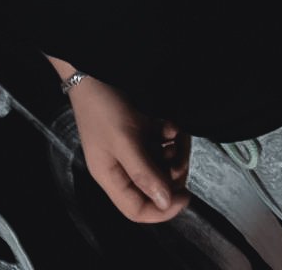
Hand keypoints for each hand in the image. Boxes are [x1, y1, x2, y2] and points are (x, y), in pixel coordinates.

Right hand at [67, 75, 191, 222]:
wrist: (95, 69)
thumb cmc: (103, 108)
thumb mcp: (124, 141)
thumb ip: (145, 173)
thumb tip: (166, 203)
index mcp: (111, 177)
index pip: (137, 210)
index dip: (162, 210)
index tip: (186, 196)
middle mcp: (121, 166)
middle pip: (154, 186)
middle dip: (172, 172)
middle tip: (180, 153)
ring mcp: (131, 147)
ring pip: (161, 163)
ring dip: (175, 152)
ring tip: (177, 135)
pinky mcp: (139, 129)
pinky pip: (160, 142)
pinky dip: (169, 136)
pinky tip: (170, 125)